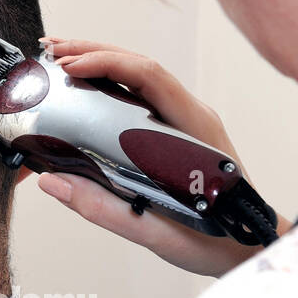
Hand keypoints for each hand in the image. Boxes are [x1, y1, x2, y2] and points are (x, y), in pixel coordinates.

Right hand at [32, 36, 286, 276]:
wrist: (247, 247)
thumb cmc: (213, 240)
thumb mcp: (156, 231)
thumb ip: (103, 208)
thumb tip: (53, 182)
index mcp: (195, 129)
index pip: (150, 76)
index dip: (108, 64)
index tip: (70, 68)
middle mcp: (190, 114)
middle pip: (139, 64)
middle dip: (92, 51)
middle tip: (50, 51)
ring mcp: (182, 118)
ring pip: (137, 73)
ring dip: (97, 59)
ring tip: (57, 57)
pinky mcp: (171, 127)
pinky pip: (137, 90)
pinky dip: (106, 78)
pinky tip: (81, 82)